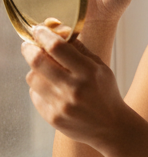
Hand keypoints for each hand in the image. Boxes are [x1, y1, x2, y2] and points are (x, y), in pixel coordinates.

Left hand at [23, 21, 130, 151]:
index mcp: (89, 72)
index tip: (38, 29)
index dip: (43, 35)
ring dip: (33, 69)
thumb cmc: (106, 93)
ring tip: (42, 69)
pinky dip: (38, 88)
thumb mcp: (101, 68)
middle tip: (28, 45)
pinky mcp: (52, 117)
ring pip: (32, 78)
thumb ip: (80, 50)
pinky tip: (49, 89)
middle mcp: (73, 88)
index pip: (58, 47)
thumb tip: (58, 31)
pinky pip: (34, 95)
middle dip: (29, 49)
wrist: (111, 127)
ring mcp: (61, 104)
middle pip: (38, 61)